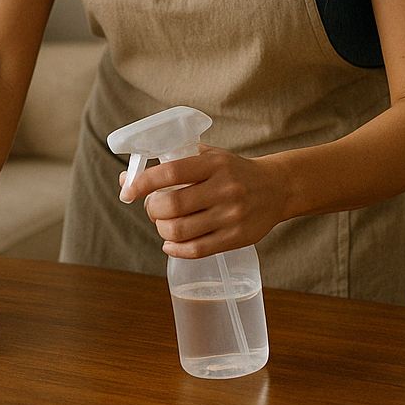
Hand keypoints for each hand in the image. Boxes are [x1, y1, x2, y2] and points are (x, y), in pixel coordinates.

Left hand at [120, 146, 288, 258]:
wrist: (276, 188)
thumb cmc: (233, 171)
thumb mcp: (209, 155)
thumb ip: (173, 162)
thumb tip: (127, 178)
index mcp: (213, 164)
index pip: (170, 172)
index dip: (143, 182)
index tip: (127, 190)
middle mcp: (224, 189)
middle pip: (172, 205)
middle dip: (152, 209)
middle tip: (152, 208)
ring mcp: (231, 216)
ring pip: (180, 230)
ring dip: (161, 229)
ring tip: (163, 223)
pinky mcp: (237, 238)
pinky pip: (197, 249)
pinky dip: (175, 249)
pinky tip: (170, 243)